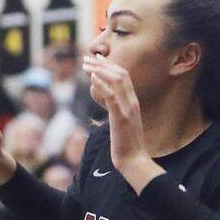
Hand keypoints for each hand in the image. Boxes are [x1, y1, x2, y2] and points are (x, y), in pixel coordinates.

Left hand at [82, 54, 161, 193]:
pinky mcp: (121, 118)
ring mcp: (128, 109)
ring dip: (99, 70)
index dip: (110, 65)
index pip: (124, 77)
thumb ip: (117, 112)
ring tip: (85, 65)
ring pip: (116, 80)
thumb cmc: (126, 146)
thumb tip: (108, 105)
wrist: (134, 161)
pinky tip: (92, 77)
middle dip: (103, 63)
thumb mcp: (122, 124)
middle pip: (121, 74)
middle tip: (87, 58)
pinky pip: (111, 96)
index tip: (97, 59)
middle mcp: (132, 102)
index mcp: (133, 103)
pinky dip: (102, 84)